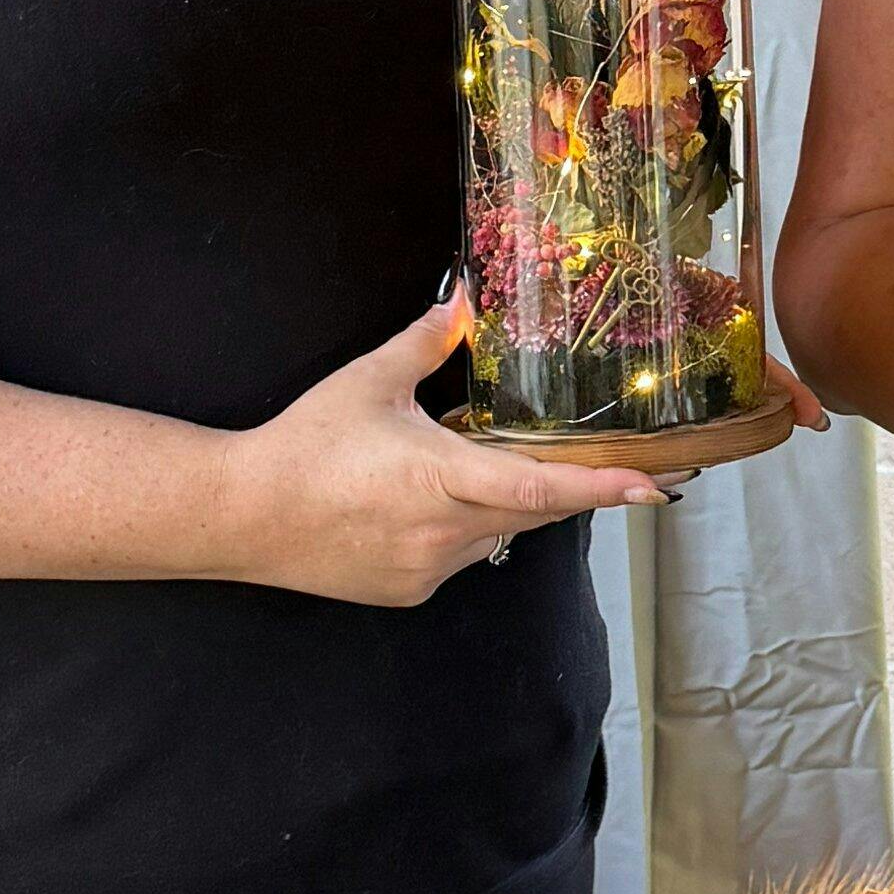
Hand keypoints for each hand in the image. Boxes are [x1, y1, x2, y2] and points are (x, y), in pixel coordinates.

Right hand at [218, 292, 668, 605]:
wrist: (244, 516)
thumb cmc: (305, 446)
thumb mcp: (369, 381)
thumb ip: (426, 341)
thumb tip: (463, 302)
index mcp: (443, 477)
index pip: (542, 490)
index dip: (601, 488)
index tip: (650, 487)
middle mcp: (446, 532)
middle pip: (532, 513)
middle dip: (558, 488)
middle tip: (583, 463)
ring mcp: (429, 569)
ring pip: (497, 536)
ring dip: (501, 506)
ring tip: (455, 471)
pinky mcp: (408, 591)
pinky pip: (460, 558)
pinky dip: (461, 530)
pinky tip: (419, 507)